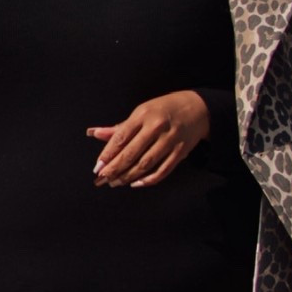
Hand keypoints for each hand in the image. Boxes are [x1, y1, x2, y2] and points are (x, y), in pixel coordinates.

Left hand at [87, 91, 210, 187]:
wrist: (197, 108)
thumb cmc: (164, 110)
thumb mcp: (141, 113)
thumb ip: (118, 128)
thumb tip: (94, 133)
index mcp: (143, 115)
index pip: (121, 138)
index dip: (107, 154)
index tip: (97, 167)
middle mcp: (156, 127)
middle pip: (131, 153)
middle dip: (114, 169)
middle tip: (102, 179)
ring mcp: (169, 140)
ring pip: (145, 164)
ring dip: (128, 176)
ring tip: (115, 182)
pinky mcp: (180, 152)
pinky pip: (163, 170)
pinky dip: (148, 180)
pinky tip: (135, 184)